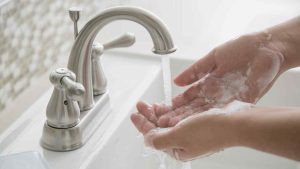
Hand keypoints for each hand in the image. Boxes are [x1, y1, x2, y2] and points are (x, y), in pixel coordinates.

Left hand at [131, 101, 252, 160]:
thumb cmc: (210, 130)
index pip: (153, 136)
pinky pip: (178, 117)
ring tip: (150, 103)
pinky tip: (165, 105)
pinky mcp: (198, 123)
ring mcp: (190, 133)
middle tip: (140, 104)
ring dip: (157, 112)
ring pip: (168, 122)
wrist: (236, 122)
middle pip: (159, 128)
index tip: (133, 114)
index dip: (141, 124)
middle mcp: (183, 143)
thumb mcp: (179, 135)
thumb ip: (159, 139)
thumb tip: (146, 139)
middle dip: (148, 116)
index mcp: (177, 149)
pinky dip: (170, 111)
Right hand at [157, 32, 285, 126]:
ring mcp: (227, 100)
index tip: (165, 110)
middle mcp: (216, 94)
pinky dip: (211, 120)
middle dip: (180, 116)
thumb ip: (195, 70)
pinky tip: (200, 125)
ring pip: (206, 113)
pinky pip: (223, 113)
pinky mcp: (240, 103)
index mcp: (208, 82)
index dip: (177, 104)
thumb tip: (176, 81)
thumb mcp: (213, 57)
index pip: (189, 96)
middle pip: (195, 107)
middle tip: (164, 123)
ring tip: (177, 127)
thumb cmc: (241, 49)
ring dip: (192, 120)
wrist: (266, 48)